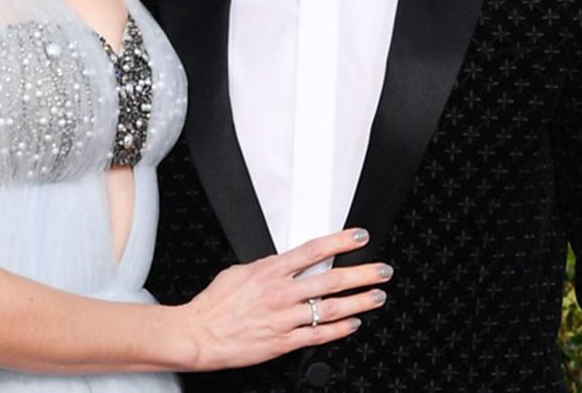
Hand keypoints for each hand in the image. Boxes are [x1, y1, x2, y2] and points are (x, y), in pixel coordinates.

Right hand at [179, 228, 390, 371]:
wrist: (200, 334)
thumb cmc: (215, 304)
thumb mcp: (239, 272)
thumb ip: (266, 268)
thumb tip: (284, 263)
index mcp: (269, 271)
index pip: (313, 250)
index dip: (340, 242)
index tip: (359, 238)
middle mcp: (281, 293)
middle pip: (330, 280)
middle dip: (361, 274)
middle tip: (381, 271)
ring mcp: (284, 319)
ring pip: (330, 309)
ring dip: (358, 302)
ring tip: (376, 297)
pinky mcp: (283, 342)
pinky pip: (318, 335)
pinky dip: (339, 330)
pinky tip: (353, 324)